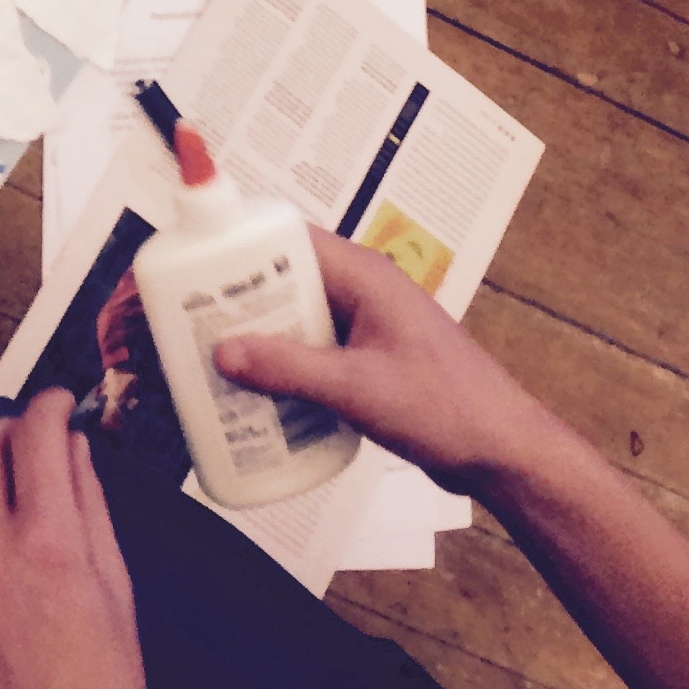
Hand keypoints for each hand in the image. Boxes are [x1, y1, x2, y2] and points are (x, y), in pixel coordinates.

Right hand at [213, 231, 557, 495]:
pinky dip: (282, 364)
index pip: (287, 238)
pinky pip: (312, 350)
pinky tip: (256, 394)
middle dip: (236, 300)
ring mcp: (365, 326)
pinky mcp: (367, 360)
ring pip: (296, 318)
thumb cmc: (444, 408)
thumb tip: (223, 351)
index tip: (192, 265)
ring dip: (258, 337)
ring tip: (209, 360)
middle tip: (186, 323)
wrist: (501, 450)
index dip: (238, 245)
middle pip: (284, 279)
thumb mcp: (357, 388)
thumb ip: (289, 369)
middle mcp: (361, 291)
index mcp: (363, 276)